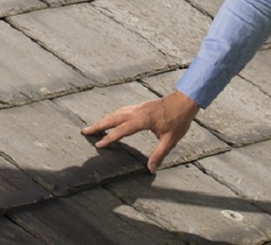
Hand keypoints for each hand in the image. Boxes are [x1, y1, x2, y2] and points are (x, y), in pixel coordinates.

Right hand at [81, 91, 199, 172]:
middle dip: (99, 125)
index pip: (122, 130)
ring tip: (94, 126)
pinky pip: (123, 110)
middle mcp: (138, 112)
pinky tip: (112, 118)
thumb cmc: (179, 119)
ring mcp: (139, 107)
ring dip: (105, 119)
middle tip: (85, 131)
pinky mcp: (141, 106)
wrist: (185, 100)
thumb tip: (151, 169)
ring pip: (117, 113)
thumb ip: (159, 154)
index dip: (109, 138)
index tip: (98, 144)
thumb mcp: (171, 140)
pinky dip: (113, 115)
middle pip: (114, 118)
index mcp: (143, 120)